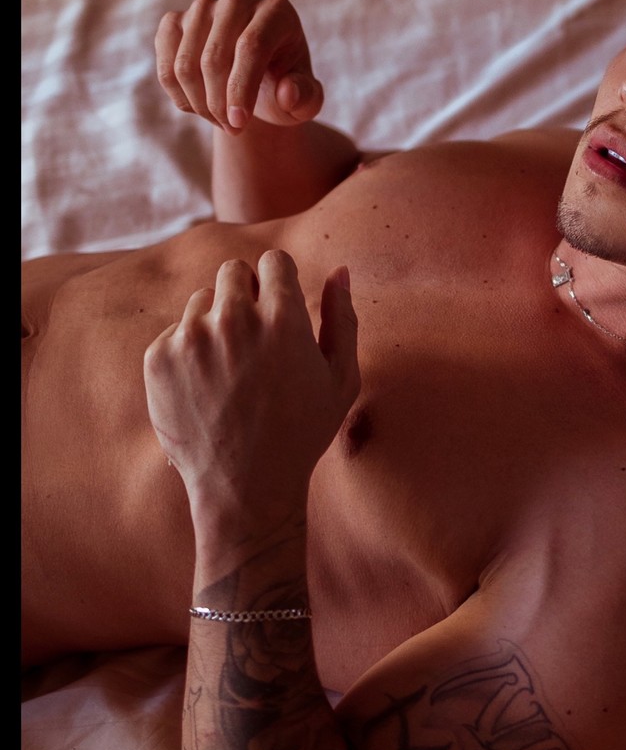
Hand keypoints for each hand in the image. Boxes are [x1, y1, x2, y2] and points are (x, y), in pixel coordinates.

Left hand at [144, 251, 359, 534]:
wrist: (244, 488)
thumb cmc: (301, 433)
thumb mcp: (341, 379)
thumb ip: (342, 318)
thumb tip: (339, 270)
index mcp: (282, 318)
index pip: (273, 261)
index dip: (279, 282)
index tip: (279, 307)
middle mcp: (234, 320)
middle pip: (233, 272)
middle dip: (246, 294)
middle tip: (254, 337)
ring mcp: (191, 338)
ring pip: (203, 301)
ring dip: (217, 320)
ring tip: (231, 368)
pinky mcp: (159, 358)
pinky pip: (175, 330)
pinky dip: (190, 349)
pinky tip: (208, 386)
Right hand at [155, 0, 323, 133]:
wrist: (258, 81)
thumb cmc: (284, 88)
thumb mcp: (305, 100)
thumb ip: (306, 98)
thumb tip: (287, 92)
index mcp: (277, 11)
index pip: (251, 46)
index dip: (241, 89)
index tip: (238, 124)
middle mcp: (237, 0)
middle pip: (214, 57)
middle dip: (218, 104)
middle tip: (232, 129)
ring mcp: (202, 8)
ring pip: (185, 64)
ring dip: (199, 105)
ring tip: (220, 120)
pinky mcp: (175, 22)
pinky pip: (165, 65)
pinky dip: (179, 96)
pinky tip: (199, 107)